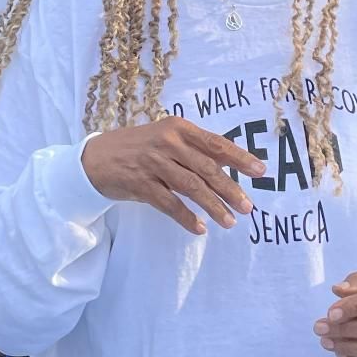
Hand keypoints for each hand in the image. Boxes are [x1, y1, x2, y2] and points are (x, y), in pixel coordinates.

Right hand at [82, 118, 265, 235]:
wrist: (95, 158)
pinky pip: (169, 204)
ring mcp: (152, 163)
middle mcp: (167, 143)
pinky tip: (200, 228)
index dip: (239, 158)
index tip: (260, 171)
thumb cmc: (138, 148)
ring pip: (191, 187)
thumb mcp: (165, 139)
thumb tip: (230, 164)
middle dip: (230, 189)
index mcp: (177, 128)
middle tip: (248, 207)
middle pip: (207, 169)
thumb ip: (194, 149)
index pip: (215, 143)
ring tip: (230, 222)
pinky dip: (186, 217)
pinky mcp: (140, 183)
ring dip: (213, 206)